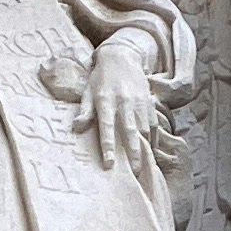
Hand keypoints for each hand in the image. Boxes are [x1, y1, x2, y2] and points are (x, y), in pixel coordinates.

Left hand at [89, 31, 156, 169]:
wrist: (122, 57)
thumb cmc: (101, 79)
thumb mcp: (88, 91)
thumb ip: (85, 111)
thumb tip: (76, 128)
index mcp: (105, 100)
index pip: (106, 126)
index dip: (108, 146)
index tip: (109, 164)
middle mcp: (124, 102)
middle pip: (130, 131)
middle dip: (133, 153)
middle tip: (136, 173)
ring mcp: (139, 102)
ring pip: (144, 129)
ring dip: (145, 149)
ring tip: (145, 167)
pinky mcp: (149, 102)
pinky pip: (154, 124)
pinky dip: (154, 139)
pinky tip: (152, 152)